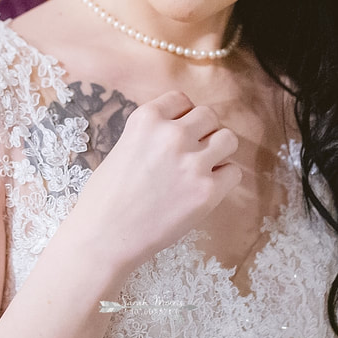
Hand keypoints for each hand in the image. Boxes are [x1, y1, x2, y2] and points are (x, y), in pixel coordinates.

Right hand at [70, 92, 240, 270]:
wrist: (104, 237)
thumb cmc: (104, 198)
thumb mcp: (123, 147)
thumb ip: (152, 134)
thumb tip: (179, 132)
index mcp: (146, 119)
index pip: (182, 99)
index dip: (182, 116)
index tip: (177, 132)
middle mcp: (172, 134)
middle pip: (209, 115)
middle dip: (203, 132)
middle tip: (192, 153)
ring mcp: (193, 162)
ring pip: (228, 139)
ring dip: (219, 151)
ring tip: (203, 168)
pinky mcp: (207, 191)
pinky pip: (233, 172)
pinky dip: (223, 180)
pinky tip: (204, 189)